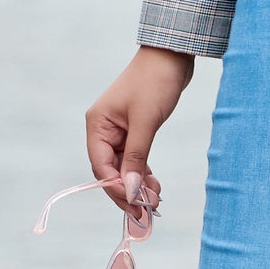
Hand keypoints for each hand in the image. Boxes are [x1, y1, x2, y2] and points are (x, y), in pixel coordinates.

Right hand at [85, 45, 195, 213]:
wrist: (172, 55)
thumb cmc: (155, 82)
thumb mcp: (145, 122)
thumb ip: (137, 158)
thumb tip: (131, 190)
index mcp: (97, 125)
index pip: (101, 167)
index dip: (117, 189)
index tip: (136, 205)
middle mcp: (104, 129)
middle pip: (111, 171)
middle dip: (128, 191)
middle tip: (146, 212)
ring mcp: (119, 130)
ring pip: (124, 167)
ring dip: (138, 185)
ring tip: (155, 201)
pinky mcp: (135, 130)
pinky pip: (135, 159)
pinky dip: (144, 173)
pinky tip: (154, 187)